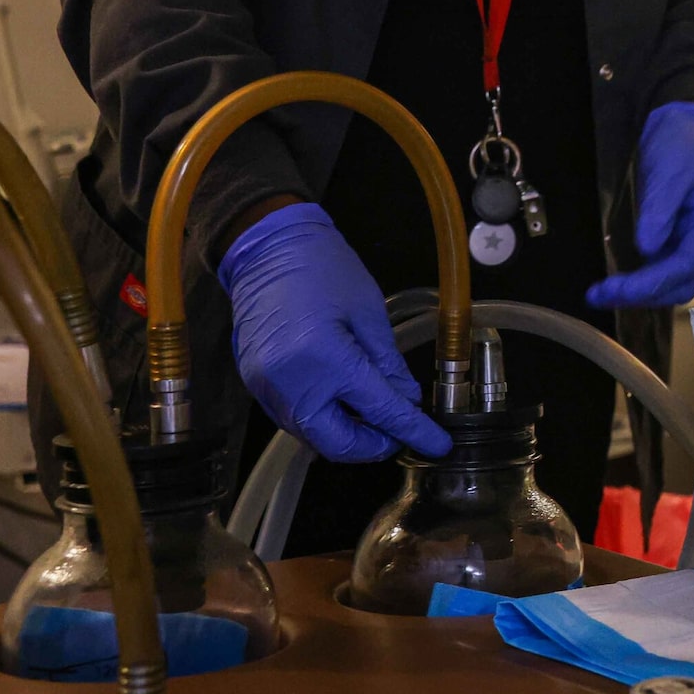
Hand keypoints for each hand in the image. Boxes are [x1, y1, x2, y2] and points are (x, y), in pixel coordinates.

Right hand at [217, 202, 450, 461]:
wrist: (267, 248)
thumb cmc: (322, 268)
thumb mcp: (368, 312)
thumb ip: (389, 364)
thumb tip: (407, 401)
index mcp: (326, 359)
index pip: (380, 411)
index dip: (414, 431)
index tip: (438, 444)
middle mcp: (291, 383)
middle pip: (337, 444)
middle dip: (374, 446)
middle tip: (399, 431)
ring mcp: (267, 388)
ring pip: (313, 436)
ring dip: (347, 435)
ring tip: (375, 414)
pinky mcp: (255, 385)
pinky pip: (293, 419)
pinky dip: (323, 420)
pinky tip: (345, 402)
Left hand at [588, 102, 693, 310]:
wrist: (690, 135)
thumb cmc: (683, 149)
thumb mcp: (670, 170)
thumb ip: (661, 208)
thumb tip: (647, 248)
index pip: (683, 268)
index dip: (649, 283)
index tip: (614, 287)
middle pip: (680, 286)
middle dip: (641, 296)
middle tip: (598, 294)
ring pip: (674, 286)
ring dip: (641, 295)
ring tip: (603, 292)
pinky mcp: (681, 246)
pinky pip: (666, 275)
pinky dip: (644, 285)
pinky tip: (619, 282)